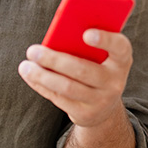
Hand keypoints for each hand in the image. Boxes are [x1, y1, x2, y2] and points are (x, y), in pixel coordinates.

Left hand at [17, 29, 132, 128]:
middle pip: (83, 70)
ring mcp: (101, 101)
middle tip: (32, 50)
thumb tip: (55, 35)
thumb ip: (86, 42)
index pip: (120, 47)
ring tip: (25, 65)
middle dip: (54, 60)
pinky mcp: (85, 114)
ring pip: (67, 88)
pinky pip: (60, 99)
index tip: (85, 33)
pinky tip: (29, 76)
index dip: (105, 39)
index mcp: (122, 59)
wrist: (104, 104)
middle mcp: (115, 82)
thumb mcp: (100, 53)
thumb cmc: (97, 65)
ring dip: (42, 76)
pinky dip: (42, 86)